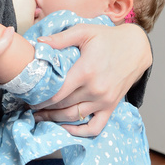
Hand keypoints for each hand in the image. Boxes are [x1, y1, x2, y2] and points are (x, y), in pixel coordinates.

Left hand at [32, 23, 150, 136]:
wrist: (136, 47)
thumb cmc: (108, 38)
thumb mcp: (84, 31)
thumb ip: (60, 38)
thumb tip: (38, 43)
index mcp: (86, 71)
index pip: (57, 93)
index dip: (39, 99)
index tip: (28, 98)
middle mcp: (95, 89)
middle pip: (62, 107)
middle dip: (43, 109)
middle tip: (29, 107)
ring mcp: (104, 101)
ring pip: (73, 118)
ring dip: (54, 120)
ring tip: (40, 117)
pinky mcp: (111, 107)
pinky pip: (95, 128)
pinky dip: (79, 132)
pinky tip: (65, 128)